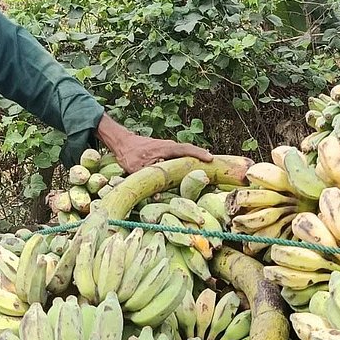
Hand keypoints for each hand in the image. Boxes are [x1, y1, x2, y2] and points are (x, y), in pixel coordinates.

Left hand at [97, 114, 212, 174]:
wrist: (121, 142)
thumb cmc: (129, 155)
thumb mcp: (137, 169)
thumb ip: (149, 180)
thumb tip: (159, 197)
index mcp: (166, 148)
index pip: (187, 150)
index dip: (199, 154)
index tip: (211, 159)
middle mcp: (170, 146)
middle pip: (191, 151)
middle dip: (203, 157)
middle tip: (217, 165)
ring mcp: (168, 147)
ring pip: (186, 153)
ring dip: (196, 159)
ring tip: (209, 167)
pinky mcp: (166, 150)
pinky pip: (180, 155)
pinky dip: (188, 159)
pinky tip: (192, 168)